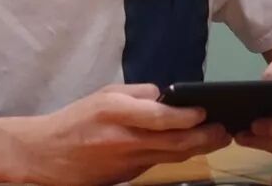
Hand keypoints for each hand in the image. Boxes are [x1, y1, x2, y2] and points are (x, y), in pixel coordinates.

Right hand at [17, 83, 231, 185]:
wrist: (45, 156)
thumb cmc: (76, 120)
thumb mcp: (104, 94)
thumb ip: (138, 94)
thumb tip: (168, 95)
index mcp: (117, 113)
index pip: (161, 117)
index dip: (189, 116)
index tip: (207, 110)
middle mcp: (125, 139)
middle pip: (175, 144)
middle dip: (206, 138)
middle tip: (226, 130)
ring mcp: (128, 162)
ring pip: (172, 157)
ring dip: (198, 148)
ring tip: (219, 137)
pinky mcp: (128, 177)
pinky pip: (158, 163)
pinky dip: (177, 155)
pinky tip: (191, 146)